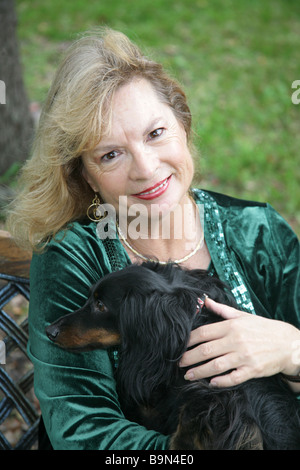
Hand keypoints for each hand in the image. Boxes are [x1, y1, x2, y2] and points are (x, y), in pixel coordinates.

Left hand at [180, 297, 299, 387]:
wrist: (288, 343)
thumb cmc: (263, 328)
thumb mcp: (242, 315)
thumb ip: (221, 310)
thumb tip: (205, 300)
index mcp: (232, 326)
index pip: (204, 333)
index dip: (189, 340)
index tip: (179, 346)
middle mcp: (236, 340)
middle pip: (206, 350)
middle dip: (189, 358)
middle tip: (178, 363)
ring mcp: (244, 356)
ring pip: (216, 365)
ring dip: (200, 372)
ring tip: (188, 375)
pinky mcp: (253, 370)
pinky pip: (233, 378)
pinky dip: (221, 381)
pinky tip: (211, 383)